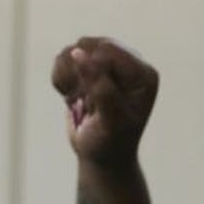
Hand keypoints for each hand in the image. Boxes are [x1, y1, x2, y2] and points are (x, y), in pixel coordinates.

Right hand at [50, 37, 158, 167]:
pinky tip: (71, 97)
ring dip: (67, 76)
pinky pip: (64, 57)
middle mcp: (129, 65)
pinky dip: (61, 77)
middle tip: (81, 99)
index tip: (86, 95)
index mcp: (143, 74)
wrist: (102, 158)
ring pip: (74, 49)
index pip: (108, 51)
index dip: (89, 69)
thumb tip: (78, 52)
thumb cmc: (111, 143)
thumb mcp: (110, 119)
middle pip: (89, 45)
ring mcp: (108, 65)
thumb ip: (100, 86)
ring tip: (77, 100)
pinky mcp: (89, 69)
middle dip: (77, 73)